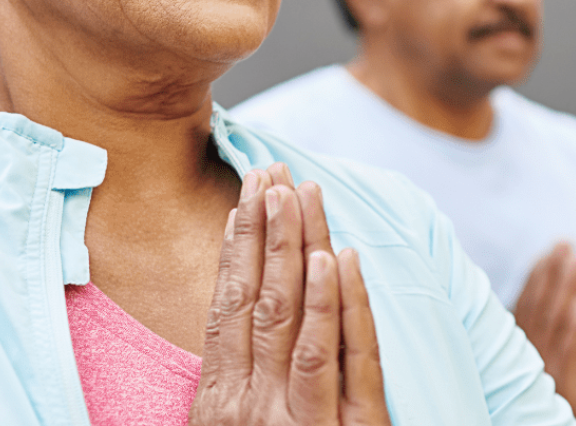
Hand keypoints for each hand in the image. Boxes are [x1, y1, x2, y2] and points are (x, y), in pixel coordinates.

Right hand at [189, 164, 390, 425]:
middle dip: (267, 232)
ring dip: (301, 253)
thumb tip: (235, 310)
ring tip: (303, 198)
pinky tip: (344, 261)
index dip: (237, 248)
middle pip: (262, 301)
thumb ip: (235, 378)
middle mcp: (257, 404)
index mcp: (222, 399)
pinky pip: (353, 359)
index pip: (227, 307)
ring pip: (301, 321)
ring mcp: (304, 418)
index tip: (245, 200)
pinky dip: (348, 306)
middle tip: (273, 175)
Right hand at [513, 242, 575, 425]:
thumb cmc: (555, 407)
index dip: (533, 285)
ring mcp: (550, 396)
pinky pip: (575, 368)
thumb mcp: (537, 374)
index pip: (523, 319)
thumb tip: (530, 301)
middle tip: (564, 246)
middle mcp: (527, 381)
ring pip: (557, 336)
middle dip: (552, 280)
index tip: (543, 256)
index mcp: (513, 368)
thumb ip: (531, 340)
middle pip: (540, 321)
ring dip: (566, 295)